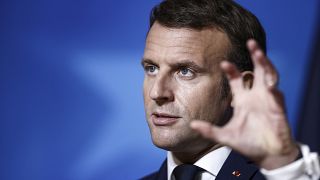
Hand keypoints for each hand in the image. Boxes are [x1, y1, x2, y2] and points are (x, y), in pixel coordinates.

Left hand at [190, 39, 298, 169]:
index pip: (236, 79)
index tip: (223, 62)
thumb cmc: (248, 144)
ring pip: (269, 76)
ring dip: (266, 64)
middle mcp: (256, 96)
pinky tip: (270, 83)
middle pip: (257, 70)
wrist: (267, 156)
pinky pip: (277, 94)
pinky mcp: (278, 108)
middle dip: (255, 56)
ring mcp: (268, 100)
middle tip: (250, 42)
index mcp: (243, 100)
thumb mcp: (225, 136)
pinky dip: (274, 87)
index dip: (231, 70)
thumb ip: (209, 130)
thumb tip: (192, 125)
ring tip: (259, 52)